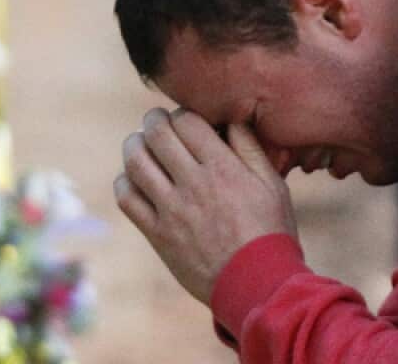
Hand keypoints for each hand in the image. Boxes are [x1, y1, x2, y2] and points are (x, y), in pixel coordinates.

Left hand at [114, 107, 297, 303]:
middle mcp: (193, 185)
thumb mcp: (272, 184)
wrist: (257, 284)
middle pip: (156, 134)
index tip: (186, 120)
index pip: (187, 120)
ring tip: (141, 144)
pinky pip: (127, 199)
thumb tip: (230, 117)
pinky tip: (135, 179)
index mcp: (223, 169)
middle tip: (158, 122)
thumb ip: (249, 147)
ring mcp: (172, 211)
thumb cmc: (270, 231)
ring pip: (135, 162)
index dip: (182, 113)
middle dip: (154, 120)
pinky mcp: (158, 234)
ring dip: (134, 145)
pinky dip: (125, 182)